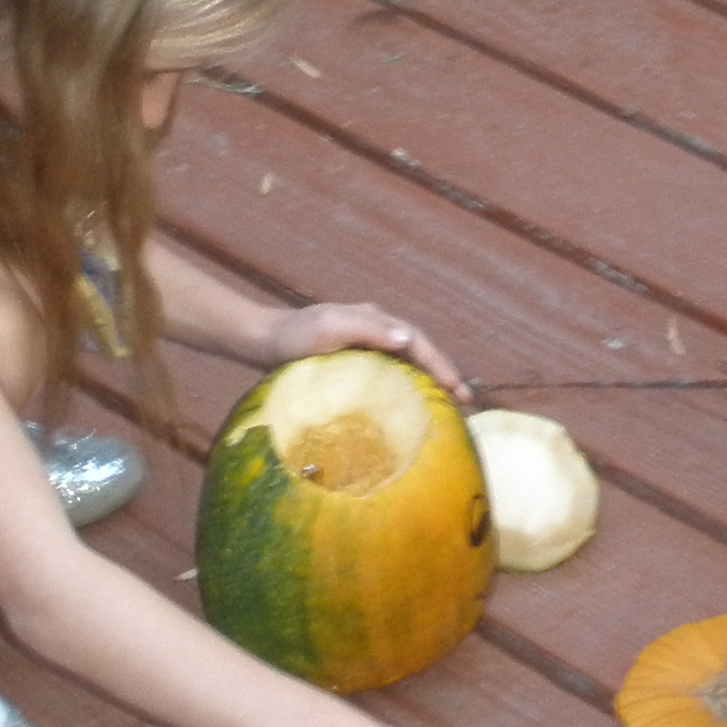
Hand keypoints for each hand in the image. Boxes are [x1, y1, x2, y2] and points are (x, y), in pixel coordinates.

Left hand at [257, 302, 468, 401]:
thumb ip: (369, 329)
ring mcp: (364, 345)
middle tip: (465, 402)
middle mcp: (375, 329)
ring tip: (446, 407)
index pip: (418, 343)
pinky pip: (388, 373)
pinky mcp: (352, 362)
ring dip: (428, 381)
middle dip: (444, 374)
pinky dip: (406, 387)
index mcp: (375, 319)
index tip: (460, 391)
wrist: (261, 341)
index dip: (442, 366)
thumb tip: (409, 340)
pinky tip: (408, 407)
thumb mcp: (331, 326)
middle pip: (418, 352)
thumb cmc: (294, 335)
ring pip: (406, 363)